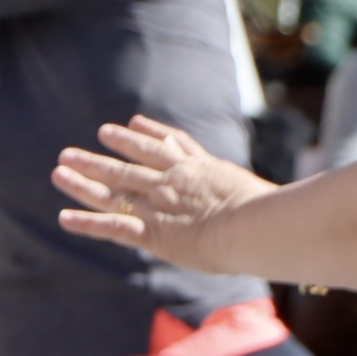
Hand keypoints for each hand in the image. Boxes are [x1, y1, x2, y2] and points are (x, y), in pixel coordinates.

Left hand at [52, 116, 271, 271]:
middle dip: (100, 156)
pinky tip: (63, 217)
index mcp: (201, 170)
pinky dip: (85, 222)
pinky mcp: (151, 231)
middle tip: (74, 149)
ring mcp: (159, 205)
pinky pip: (110, 226)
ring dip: (83, 179)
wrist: (258, 225)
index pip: (170, 147)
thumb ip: (264, 196)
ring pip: (113, 189)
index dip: (148, 134)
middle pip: (129, 164)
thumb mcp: (268, 195)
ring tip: (61, 168)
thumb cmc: (273, 215)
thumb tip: (295, 205)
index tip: (133, 124)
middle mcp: (173, 182)